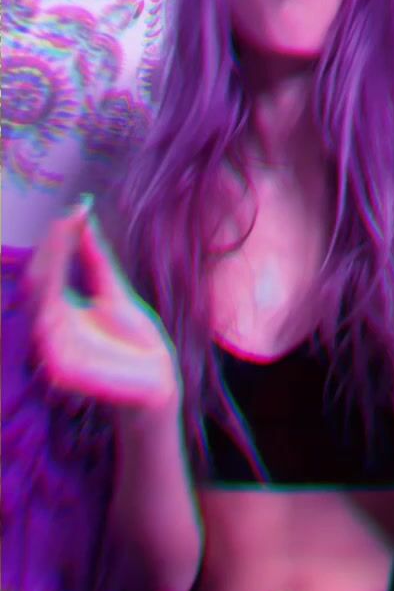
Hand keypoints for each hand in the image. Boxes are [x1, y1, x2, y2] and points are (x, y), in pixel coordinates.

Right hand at [25, 200, 181, 414]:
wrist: (158, 382)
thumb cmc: (136, 342)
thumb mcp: (115, 292)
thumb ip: (95, 260)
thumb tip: (83, 219)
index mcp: (57, 313)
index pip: (45, 272)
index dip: (56, 240)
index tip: (76, 208)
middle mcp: (49, 331)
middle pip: (37, 281)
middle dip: (52, 245)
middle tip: (71, 214)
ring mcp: (51, 351)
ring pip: (41, 299)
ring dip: (53, 260)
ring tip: (70, 228)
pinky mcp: (62, 370)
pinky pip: (53, 327)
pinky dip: (59, 295)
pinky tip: (68, 271)